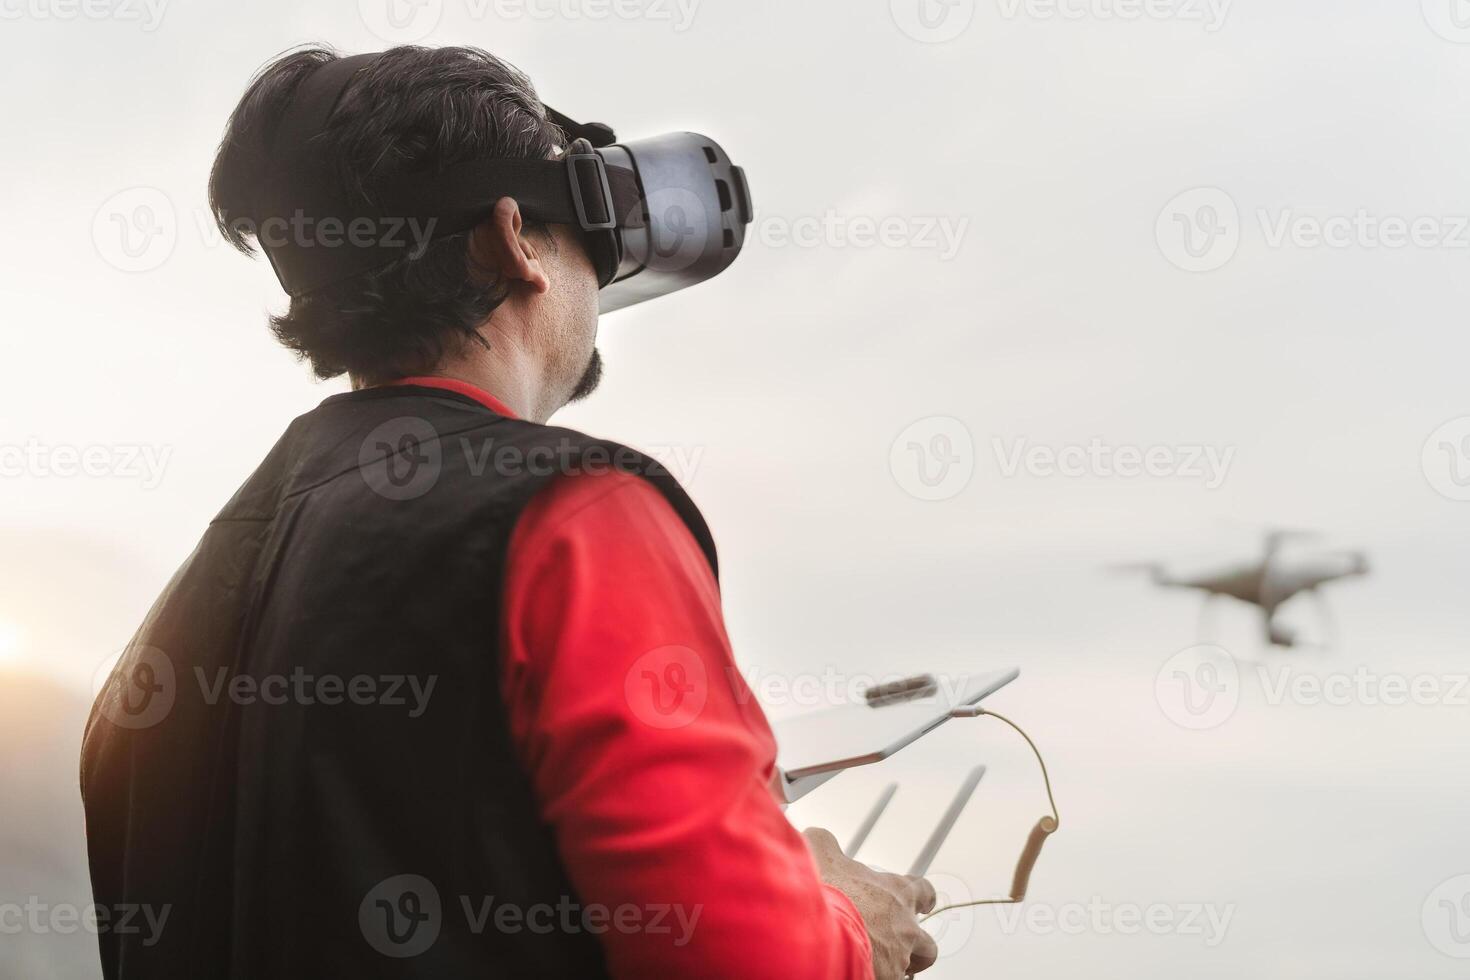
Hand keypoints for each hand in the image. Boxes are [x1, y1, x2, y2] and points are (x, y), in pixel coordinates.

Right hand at [803, 827, 939, 978]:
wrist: (819, 931)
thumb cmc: (827, 892)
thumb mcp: (822, 854)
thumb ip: (824, 842)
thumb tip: (818, 836)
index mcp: (896, 892)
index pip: (924, 892)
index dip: (921, 898)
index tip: (921, 903)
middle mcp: (905, 926)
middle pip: (928, 943)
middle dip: (916, 946)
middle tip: (897, 945)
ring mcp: (899, 956)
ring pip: (913, 967)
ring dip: (901, 966)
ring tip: (879, 964)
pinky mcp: (887, 978)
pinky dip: (879, 977)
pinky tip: (861, 972)